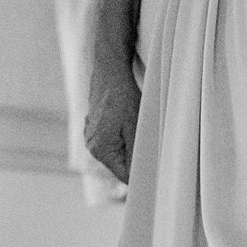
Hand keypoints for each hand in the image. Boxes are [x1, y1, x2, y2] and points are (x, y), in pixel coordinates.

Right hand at [84, 57, 140, 183]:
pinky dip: (123, 135)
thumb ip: (136, 156)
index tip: (156, 165)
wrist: (110, 69)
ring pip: (118, 151)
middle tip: (149, 140)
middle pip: (120, 164)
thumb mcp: (135, 128)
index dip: (142, 172)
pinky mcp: (94, 126)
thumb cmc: (123, 96)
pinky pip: (112, 139)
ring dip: (130, 144)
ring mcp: (91, 135)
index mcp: (100, 149)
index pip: (124, 175)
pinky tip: (128, 119)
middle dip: (136, 156)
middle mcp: (91, 145)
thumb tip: (143, 177)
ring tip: (136, 125)